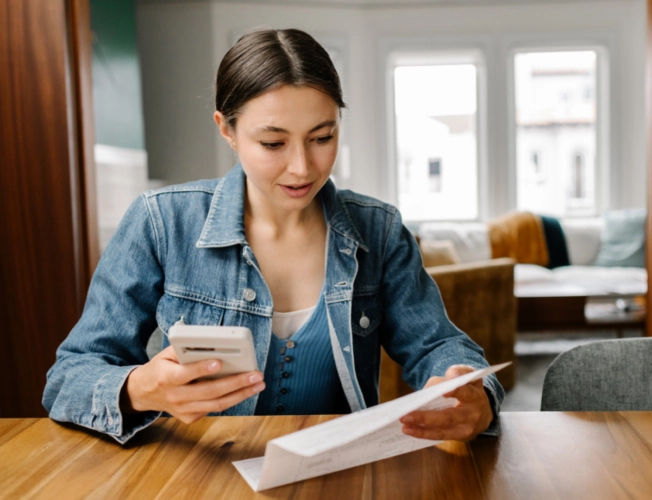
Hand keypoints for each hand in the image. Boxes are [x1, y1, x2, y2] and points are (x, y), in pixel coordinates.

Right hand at [122, 346, 264, 423]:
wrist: (143, 393)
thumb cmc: (160, 369)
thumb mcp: (165, 354)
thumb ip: (184, 349)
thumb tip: (210, 343)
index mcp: (166, 378)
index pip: (185, 374)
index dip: (202, 369)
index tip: (219, 362)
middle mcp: (175, 397)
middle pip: (209, 392)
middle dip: (236, 383)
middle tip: (255, 375)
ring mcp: (183, 410)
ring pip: (216, 405)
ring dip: (241, 394)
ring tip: (258, 384)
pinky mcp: (190, 418)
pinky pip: (214, 409)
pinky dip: (231, 399)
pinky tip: (245, 390)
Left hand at [399, 365, 492, 440]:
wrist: (482, 410)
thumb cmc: (468, 388)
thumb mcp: (466, 375)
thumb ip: (452, 374)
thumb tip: (430, 388)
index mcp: (476, 395)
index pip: (466, 392)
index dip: (456, 391)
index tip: (445, 389)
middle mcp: (474, 414)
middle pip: (449, 416)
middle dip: (427, 416)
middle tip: (406, 414)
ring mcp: (467, 428)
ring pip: (443, 429)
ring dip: (421, 428)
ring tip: (404, 423)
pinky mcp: (460, 436)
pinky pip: (440, 436)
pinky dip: (424, 433)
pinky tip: (409, 429)